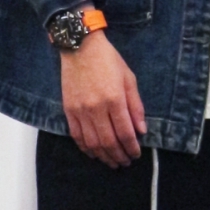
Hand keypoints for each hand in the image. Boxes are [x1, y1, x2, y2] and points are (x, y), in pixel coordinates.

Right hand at [60, 32, 146, 167]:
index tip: (136, 154)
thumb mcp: (129, 79)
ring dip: (103, 156)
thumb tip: (141, 130)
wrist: (80, 47)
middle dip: (119, 156)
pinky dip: (86, 148)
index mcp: (114, 99)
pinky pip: (76, 136)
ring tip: (112, 162)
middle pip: (109, 142)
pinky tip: (94, 153)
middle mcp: (96, 108)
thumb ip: (136, 106)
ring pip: (92, 143)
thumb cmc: (108, 60)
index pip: (125, 132)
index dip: (132, 147)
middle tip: (126, 162)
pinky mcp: (68, 110)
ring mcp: (80, 111)